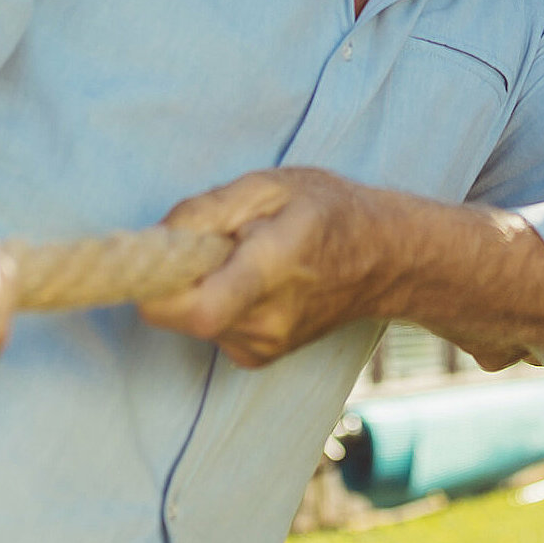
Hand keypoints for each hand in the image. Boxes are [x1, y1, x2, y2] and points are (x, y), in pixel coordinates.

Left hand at [137, 168, 403, 367]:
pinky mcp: (257, 357)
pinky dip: (215, 302)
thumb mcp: (269, 185)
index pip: (192, 308)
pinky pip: (209, 329)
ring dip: (199, 287)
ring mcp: (262, 346)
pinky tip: (251, 281)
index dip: (156, 284)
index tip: (159, 254)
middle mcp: (265, 321)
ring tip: (242, 257)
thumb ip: (207, 209)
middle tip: (210, 242)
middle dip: (176, 276)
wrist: (387, 259)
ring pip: (191, 320)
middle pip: (179, 313)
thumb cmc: (329, 211)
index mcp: (270, 270)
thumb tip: (158, 237)